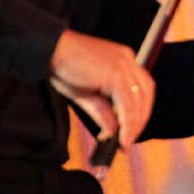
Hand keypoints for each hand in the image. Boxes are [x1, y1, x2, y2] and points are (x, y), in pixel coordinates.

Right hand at [50, 30, 154, 148]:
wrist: (49, 51)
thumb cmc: (63, 67)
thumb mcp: (86, 94)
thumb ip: (102, 111)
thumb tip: (112, 132)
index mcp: (123, 60)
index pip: (141, 88)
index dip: (140, 110)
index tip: (132, 130)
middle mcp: (127, 60)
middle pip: (145, 94)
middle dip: (139, 120)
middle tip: (128, 140)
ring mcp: (123, 65)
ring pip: (138, 101)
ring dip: (133, 125)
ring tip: (124, 143)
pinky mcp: (116, 74)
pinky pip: (128, 104)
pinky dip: (127, 123)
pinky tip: (121, 137)